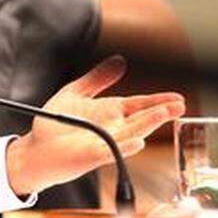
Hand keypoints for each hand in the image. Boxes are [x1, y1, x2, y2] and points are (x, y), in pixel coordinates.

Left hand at [5, 55, 184, 196]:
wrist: (37, 147)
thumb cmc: (56, 123)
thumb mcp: (76, 93)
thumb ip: (97, 79)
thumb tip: (118, 61)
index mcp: (110, 112)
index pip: (139, 105)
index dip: (158, 101)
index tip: (178, 98)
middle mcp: (113, 128)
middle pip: (141, 119)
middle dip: (160, 112)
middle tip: (180, 105)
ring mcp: (105, 143)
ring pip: (131, 133)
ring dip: (148, 124)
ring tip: (165, 114)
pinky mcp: (92, 156)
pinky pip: (112, 152)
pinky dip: (125, 147)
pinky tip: (139, 142)